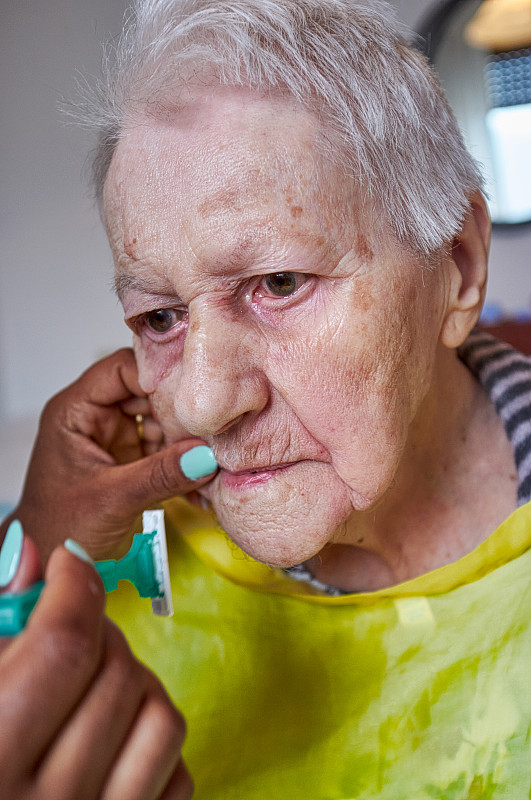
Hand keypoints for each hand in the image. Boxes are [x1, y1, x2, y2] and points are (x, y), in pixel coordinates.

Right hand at [0, 540, 192, 799]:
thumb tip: (30, 556)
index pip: (62, 648)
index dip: (74, 588)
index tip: (68, 564)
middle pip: (116, 673)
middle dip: (101, 628)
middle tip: (72, 625)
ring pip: (161, 716)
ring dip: (135, 679)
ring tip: (94, 678)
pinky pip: (178, 772)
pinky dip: (153, 737)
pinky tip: (115, 733)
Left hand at [3, 348, 216, 560]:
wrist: (49, 564)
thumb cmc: (59, 530)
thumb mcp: (111, 500)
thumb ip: (159, 476)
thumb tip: (205, 456)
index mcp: (75, 411)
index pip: (122, 369)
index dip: (158, 374)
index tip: (194, 392)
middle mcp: (96, 417)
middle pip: (147, 392)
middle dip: (180, 412)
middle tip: (212, 430)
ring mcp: (115, 437)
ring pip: (161, 420)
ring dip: (187, 440)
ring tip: (214, 457)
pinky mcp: (131, 459)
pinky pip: (164, 448)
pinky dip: (183, 462)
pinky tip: (202, 479)